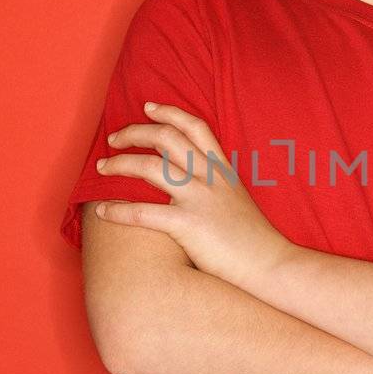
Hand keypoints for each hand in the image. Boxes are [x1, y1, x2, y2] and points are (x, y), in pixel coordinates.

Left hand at [93, 101, 294, 291]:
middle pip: (166, 138)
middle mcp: (210, 177)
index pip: (195, 127)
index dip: (169, 112)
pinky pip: (143, 212)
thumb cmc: (253, 240)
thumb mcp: (238, 201)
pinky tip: (102, 211)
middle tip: (114, 139)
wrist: (271, 265)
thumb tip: (191, 183)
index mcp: (223, 170)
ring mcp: (199, 199)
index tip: (148, 108)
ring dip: (119, 163)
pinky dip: (117, 209)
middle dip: (134, 133)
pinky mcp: (188, 225)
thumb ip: (216, 186)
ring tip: (101, 167)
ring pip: (149, 167)